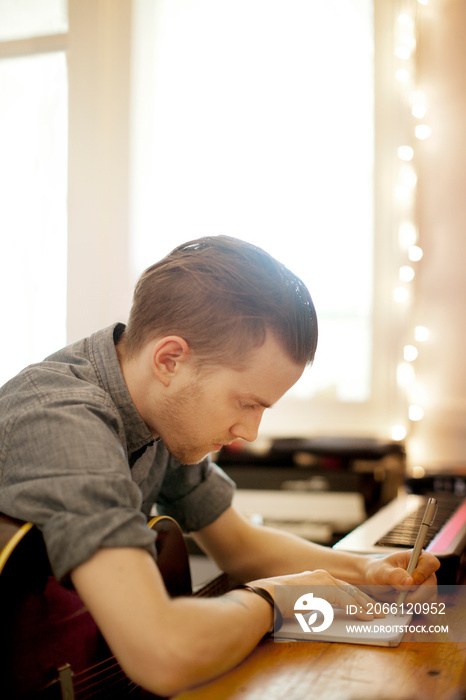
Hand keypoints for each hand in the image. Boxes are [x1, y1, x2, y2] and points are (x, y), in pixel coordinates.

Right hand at [246, 569, 383, 619]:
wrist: (265, 598)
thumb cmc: (275, 602)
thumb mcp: (297, 602)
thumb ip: (311, 604)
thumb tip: (320, 615)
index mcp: (314, 577)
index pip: (340, 587)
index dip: (355, 597)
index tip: (366, 606)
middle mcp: (320, 575)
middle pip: (349, 588)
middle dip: (365, 600)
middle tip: (378, 611)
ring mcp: (323, 580)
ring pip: (351, 593)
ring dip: (366, 605)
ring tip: (378, 615)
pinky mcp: (324, 588)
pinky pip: (347, 600)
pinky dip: (358, 609)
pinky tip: (367, 617)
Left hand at [363, 550, 439, 601]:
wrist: (375, 583)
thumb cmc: (378, 572)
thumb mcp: (381, 572)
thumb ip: (394, 575)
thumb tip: (410, 582)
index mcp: (414, 557)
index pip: (431, 562)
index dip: (423, 573)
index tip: (410, 582)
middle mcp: (423, 569)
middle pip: (432, 583)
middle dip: (416, 594)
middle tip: (399, 596)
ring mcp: (425, 583)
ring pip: (430, 596)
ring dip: (414, 601)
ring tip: (399, 596)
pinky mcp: (424, 595)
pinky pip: (426, 604)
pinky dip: (414, 606)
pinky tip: (403, 601)